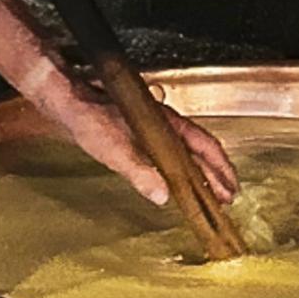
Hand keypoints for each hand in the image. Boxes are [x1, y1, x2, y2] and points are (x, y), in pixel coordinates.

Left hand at [16, 58, 238, 208]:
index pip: (204, 146)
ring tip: (209, 191)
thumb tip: (162, 196)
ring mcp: (154, 127)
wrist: (68, 99)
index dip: (221, 168)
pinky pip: (170, 149)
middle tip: (227, 198)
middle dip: (216, 174)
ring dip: (201, 170)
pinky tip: (177, 177)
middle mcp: (165, 123)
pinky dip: (181, 165)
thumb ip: (139, 173)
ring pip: (187, 149)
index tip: (230, 189)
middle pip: (200, 150)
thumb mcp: (113, 150)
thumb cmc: (89, 116)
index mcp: (166, 124)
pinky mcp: (141, 131)